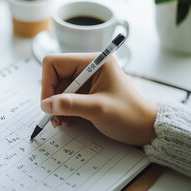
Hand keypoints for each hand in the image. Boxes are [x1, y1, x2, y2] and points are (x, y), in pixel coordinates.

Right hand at [40, 53, 157, 145]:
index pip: (55, 63)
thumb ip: (70, 105)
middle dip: (52, 97)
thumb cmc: (129, 115)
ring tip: (61, 121)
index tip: (49, 104)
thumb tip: (46, 104)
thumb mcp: (98, 109)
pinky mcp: (86, 92)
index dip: (48, 83)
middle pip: (55, 76)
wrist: (145, 128)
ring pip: (58, 89)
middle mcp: (88, 67)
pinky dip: (62, 109)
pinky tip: (67, 120)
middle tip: (54, 117)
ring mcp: (87, 80)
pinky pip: (65, 97)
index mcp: (94, 62)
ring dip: (56, 106)